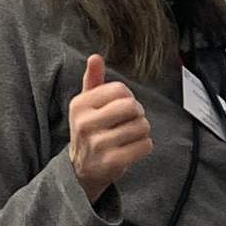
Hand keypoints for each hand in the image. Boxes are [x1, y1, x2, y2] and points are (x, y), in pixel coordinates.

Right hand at [69, 53, 152, 202]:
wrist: (82, 169)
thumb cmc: (89, 130)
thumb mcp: (85, 105)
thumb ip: (92, 80)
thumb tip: (95, 57)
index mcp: (80, 105)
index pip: (119, 89)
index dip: (128, 96)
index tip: (122, 105)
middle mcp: (85, 124)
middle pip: (132, 106)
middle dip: (138, 112)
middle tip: (131, 120)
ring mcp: (98, 144)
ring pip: (141, 126)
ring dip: (142, 130)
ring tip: (130, 134)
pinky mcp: (112, 162)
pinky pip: (145, 145)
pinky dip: (144, 145)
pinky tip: (132, 147)